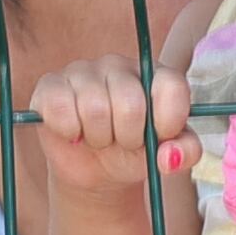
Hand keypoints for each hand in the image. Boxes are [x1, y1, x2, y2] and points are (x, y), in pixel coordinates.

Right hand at [30, 55, 194, 198]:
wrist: (96, 169)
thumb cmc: (136, 152)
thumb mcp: (167, 154)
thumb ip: (185, 152)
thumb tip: (170, 156)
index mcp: (154, 74)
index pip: (171, 86)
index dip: (167, 121)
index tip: (159, 138)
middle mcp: (119, 65)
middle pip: (129, 103)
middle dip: (129, 137)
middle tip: (124, 142)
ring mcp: (82, 71)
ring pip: (94, 108)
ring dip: (99, 138)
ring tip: (100, 139)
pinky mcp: (50, 85)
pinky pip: (60, 107)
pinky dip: (69, 131)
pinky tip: (74, 134)